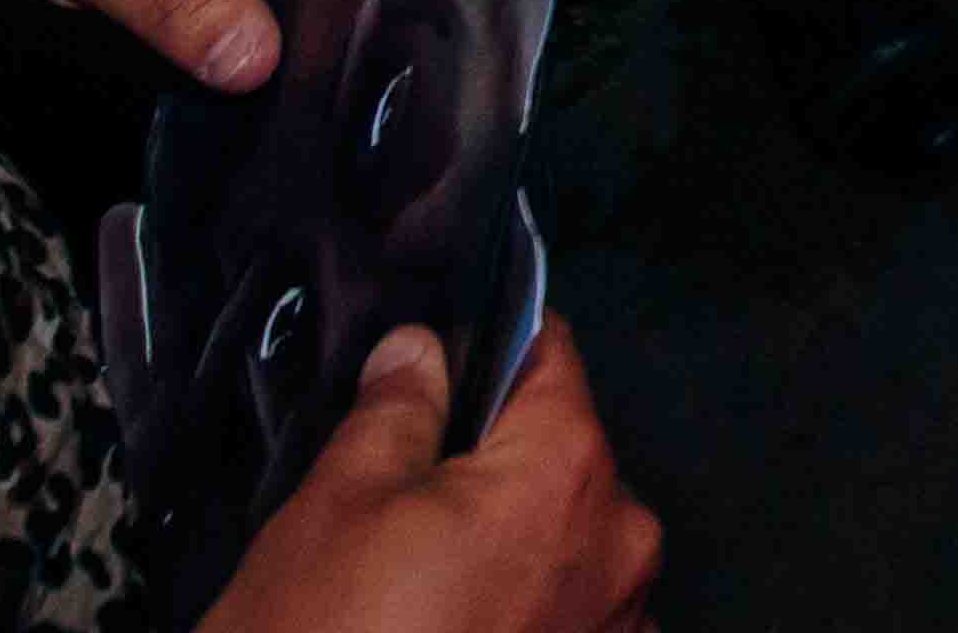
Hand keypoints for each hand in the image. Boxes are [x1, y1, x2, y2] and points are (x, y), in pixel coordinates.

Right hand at [197, 320, 663, 632]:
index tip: (436, 368)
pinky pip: (562, 618)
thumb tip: (421, 352)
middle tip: (395, 505)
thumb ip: (395, 412)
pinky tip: (441, 632)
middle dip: (485, 468)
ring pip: (560, 543)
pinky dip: (513, 614)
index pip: (548, 358)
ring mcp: (615, 630)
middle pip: (558, 458)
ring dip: (500, 549)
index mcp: (570, 473)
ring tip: (405, 589)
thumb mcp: (337, 505)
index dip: (486, 351)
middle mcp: (620, 548)